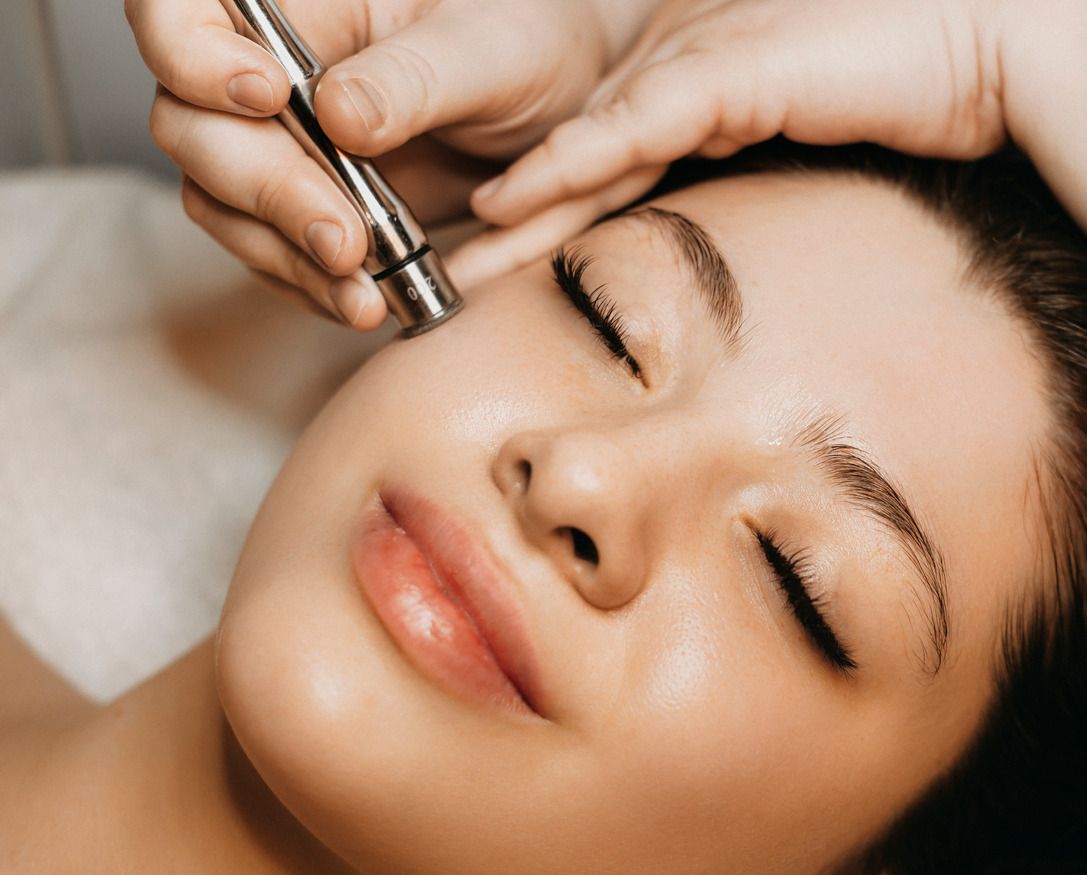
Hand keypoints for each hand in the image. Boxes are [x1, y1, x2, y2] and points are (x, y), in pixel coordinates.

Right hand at [127, 0, 654, 326]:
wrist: (578, 113)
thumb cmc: (532, 44)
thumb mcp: (491, 51)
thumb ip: (415, 79)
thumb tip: (339, 116)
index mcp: (300, 5)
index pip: (178, 13)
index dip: (194, 57)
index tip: (267, 96)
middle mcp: (270, 71)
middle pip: (194, 128)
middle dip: (266, 192)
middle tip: (344, 238)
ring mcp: (283, 144)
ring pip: (224, 203)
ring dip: (288, 257)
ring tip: (363, 292)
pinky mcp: (311, 207)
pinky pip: (276, 254)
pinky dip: (317, 286)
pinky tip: (369, 302)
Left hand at [452, 0, 1007, 287]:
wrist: (997, 42)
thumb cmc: (928, 101)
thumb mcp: (828, 161)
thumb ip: (775, 196)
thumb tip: (755, 278)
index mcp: (706, 101)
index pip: (610, 165)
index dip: (549, 217)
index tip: (495, 273)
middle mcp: (690, 76)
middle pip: (578, 157)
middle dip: (511, 221)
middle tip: (440, 276)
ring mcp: (705, 65)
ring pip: (588, 143)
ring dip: (518, 203)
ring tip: (451, 254)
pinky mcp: (732, 67)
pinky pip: (636, 124)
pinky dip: (574, 163)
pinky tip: (515, 201)